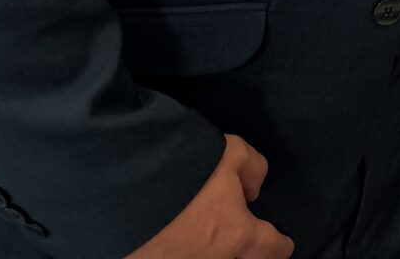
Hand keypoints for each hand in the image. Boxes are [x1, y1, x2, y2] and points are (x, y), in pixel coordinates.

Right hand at [124, 137, 290, 258]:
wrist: (117, 191)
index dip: (281, 243)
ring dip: (214, 254)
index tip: (282, 243)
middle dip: (250, 256)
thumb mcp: (230, 152)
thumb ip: (252, 169)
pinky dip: (181, 253)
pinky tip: (176, 245)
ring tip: (210, 242)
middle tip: (248, 246)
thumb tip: (252, 190)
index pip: (273, 249)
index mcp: (237, 236)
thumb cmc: (181, 170)